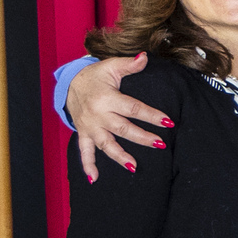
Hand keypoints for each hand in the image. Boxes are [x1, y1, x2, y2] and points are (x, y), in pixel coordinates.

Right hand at [68, 54, 167, 181]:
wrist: (69, 83)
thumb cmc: (96, 75)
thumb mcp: (111, 66)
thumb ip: (129, 64)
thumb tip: (145, 57)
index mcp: (106, 98)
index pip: (133, 108)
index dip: (151, 115)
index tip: (168, 122)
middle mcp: (97, 115)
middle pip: (122, 129)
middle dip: (141, 138)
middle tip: (160, 144)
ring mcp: (89, 127)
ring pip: (106, 144)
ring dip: (119, 156)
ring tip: (134, 167)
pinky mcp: (84, 134)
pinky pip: (84, 152)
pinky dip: (88, 166)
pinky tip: (95, 179)